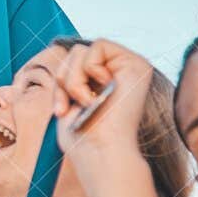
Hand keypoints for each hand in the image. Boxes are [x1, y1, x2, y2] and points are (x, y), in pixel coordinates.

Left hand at [50, 39, 154, 163]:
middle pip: (75, 53)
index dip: (59, 82)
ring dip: (74, 79)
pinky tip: (102, 93)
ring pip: (83, 49)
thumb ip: (70, 73)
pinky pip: (98, 45)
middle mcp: (119, 73)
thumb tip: (63, 49)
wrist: (100, 151)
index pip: (71, 63)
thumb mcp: (68, 99)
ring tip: (88, 103)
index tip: (60, 111)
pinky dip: (89, 69)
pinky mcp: (138, 64)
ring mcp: (130, 68)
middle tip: (69, 108)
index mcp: (103, 82)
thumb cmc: (82, 136)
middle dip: (64, 80)